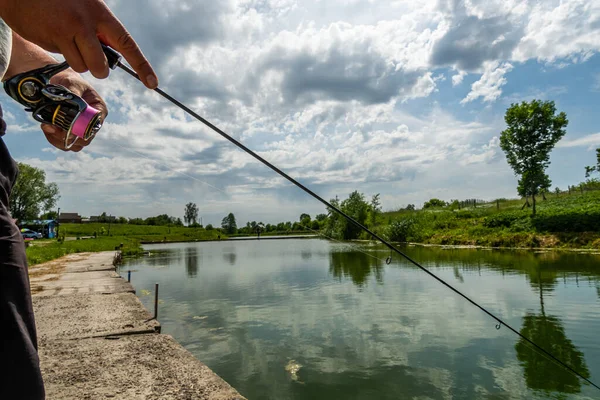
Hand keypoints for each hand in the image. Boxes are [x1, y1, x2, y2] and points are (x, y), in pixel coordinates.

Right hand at [0, 0, 157, 88]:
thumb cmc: (60, 2)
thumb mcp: (86, 10)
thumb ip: (100, 31)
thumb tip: (110, 58)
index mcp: (101, 14)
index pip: (127, 44)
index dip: (142, 66)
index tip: (153, 83)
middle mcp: (85, 23)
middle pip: (101, 66)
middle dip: (97, 68)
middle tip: (88, 55)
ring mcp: (66, 31)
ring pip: (82, 67)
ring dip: (76, 59)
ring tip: (66, 37)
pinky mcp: (50, 39)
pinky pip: (62, 59)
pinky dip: (59, 51)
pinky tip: (52, 33)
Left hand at [42, 70, 107, 152]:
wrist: (60, 82)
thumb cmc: (70, 81)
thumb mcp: (73, 83)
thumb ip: (73, 93)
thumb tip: (70, 103)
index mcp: (98, 110)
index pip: (94, 127)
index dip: (80, 130)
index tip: (65, 128)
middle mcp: (92, 123)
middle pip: (84, 140)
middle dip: (67, 137)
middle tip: (51, 127)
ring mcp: (81, 129)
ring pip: (74, 145)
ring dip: (58, 140)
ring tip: (47, 127)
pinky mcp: (70, 132)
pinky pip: (63, 143)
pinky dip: (53, 139)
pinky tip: (46, 127)